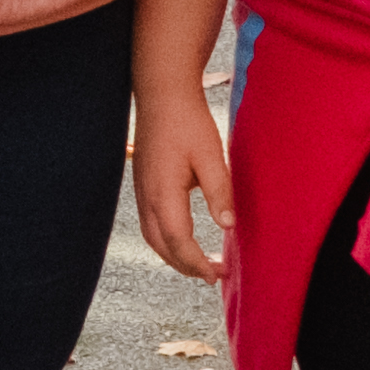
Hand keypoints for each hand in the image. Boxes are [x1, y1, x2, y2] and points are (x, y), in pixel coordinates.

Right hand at [131, 74, 232, 286]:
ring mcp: (141, 191)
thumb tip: (228, 226)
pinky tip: (183, 236)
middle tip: (213, 276)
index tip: (218, 274)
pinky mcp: (143, 184)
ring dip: (174, 255)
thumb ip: (219, 192)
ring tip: (198, 263)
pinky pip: (150, 223)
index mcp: (163, 193)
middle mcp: (147, 197)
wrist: (162, 94)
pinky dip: (166, 239)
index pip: (179, 242)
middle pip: (162, 246)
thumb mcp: (211, 155)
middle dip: (186, 266)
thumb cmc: (188, 121)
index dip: (197, 263)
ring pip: (152, 237)